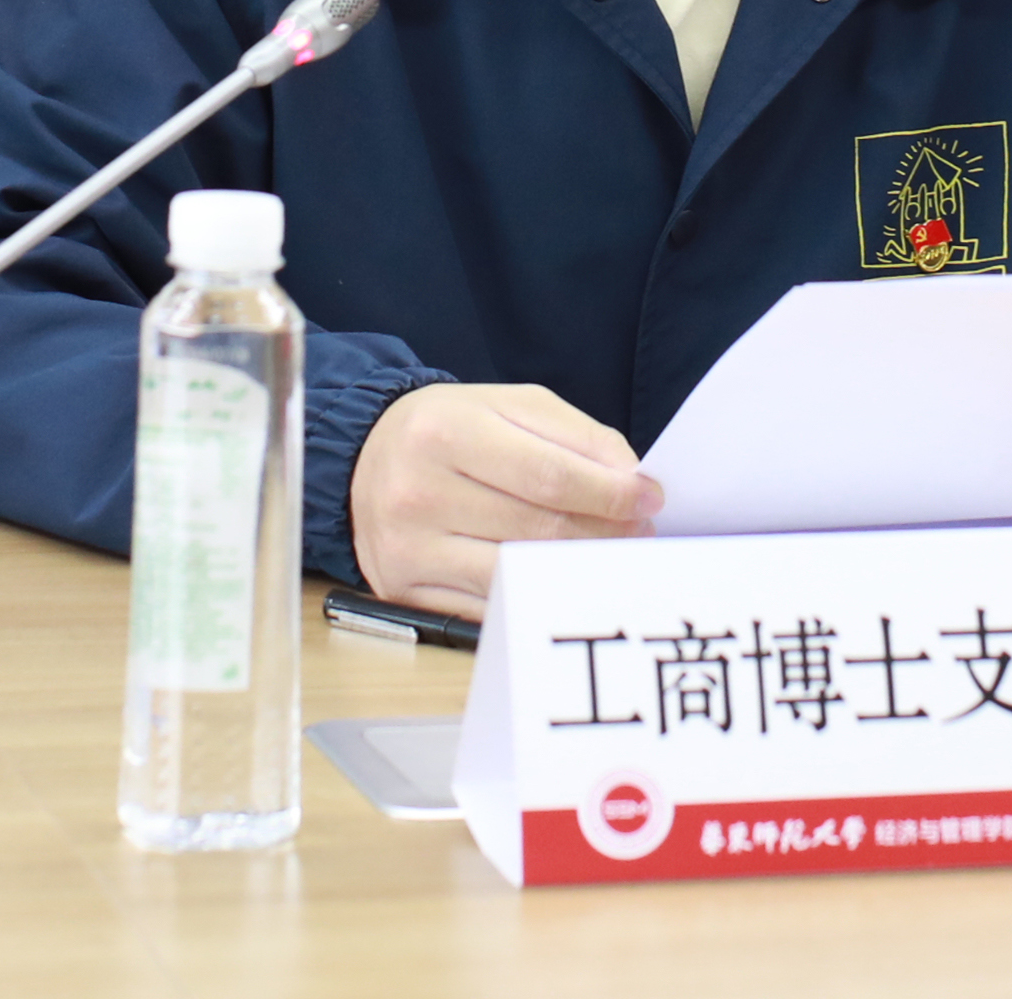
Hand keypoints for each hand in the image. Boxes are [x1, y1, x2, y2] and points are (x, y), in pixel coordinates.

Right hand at [346, 382, 660, 618]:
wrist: (362, 461)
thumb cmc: (449, 431)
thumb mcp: (507, 407)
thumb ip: (573, 435)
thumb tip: (630, 479)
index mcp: (446, 433)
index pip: (548, 474)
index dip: (608, 492)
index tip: (649, 497)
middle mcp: (419, 493)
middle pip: (538, 529)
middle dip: (604, 531)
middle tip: (640, 531)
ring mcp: (410, 550)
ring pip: (520, 572)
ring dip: (578, 566)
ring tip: (610, 552)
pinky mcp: (407, 592)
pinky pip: (491, 604)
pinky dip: (537, 592)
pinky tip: (562, 577)